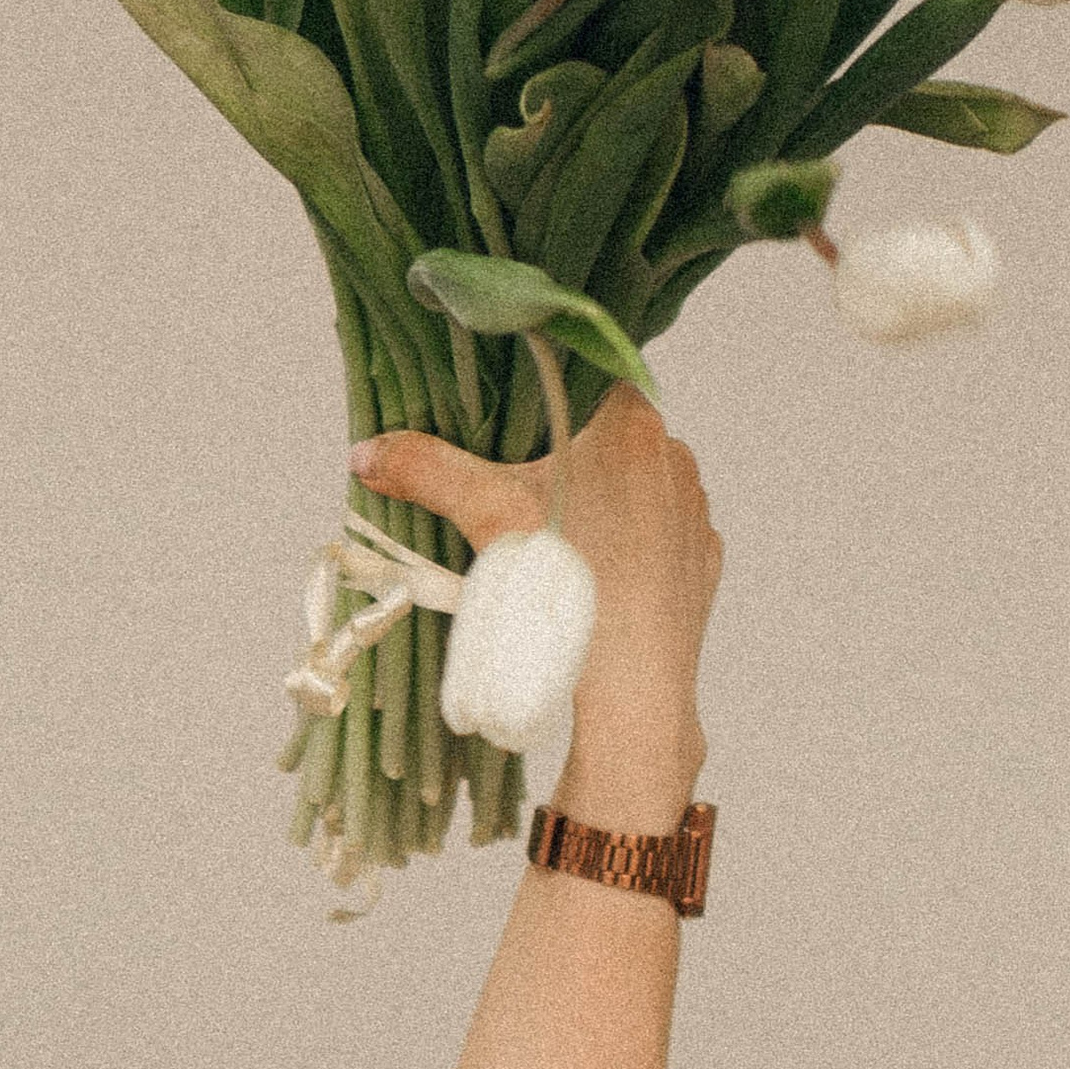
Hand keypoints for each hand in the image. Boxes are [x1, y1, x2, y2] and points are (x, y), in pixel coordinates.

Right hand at [353, 384, 720, 816]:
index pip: (589, 382)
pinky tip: (597, 576)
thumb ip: (426, 470)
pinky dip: (630, 549)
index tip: (517, 435)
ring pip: (639, 488)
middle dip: (570, 460)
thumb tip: (366, 452)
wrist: (630, 685)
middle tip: (525, 495)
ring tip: (558, 542)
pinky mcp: (703, 562)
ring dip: (602, 503)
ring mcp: (696, 512)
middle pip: (611, 439)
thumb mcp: (485, 516)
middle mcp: (676, 457)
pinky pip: (661, 538)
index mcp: (632, 424)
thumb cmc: (566, 587)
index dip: (548, 403)